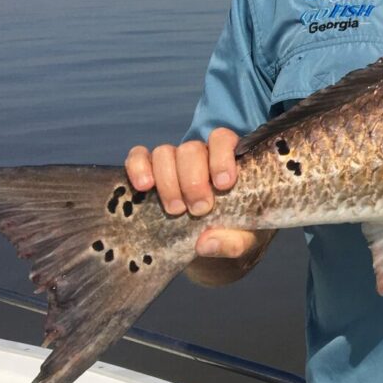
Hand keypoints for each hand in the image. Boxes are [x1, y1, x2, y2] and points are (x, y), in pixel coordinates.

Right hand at [124, 127, 260, 260]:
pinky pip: (138, 157)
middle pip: (190, 149)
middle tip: (199, 209)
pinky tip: (144, 188)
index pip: (222, 139)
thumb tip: (206, 243)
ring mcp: (173, 162)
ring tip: (175, 210)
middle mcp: (200, 155)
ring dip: (168, 181)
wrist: (210, 241)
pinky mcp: (148, 171)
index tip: (223, 184)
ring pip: (164, 153)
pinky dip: (138, 167)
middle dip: (193, 180)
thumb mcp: (245, 240)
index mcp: (228, 161)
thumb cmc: (233, 231)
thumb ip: (235, 242)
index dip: (221, 157)